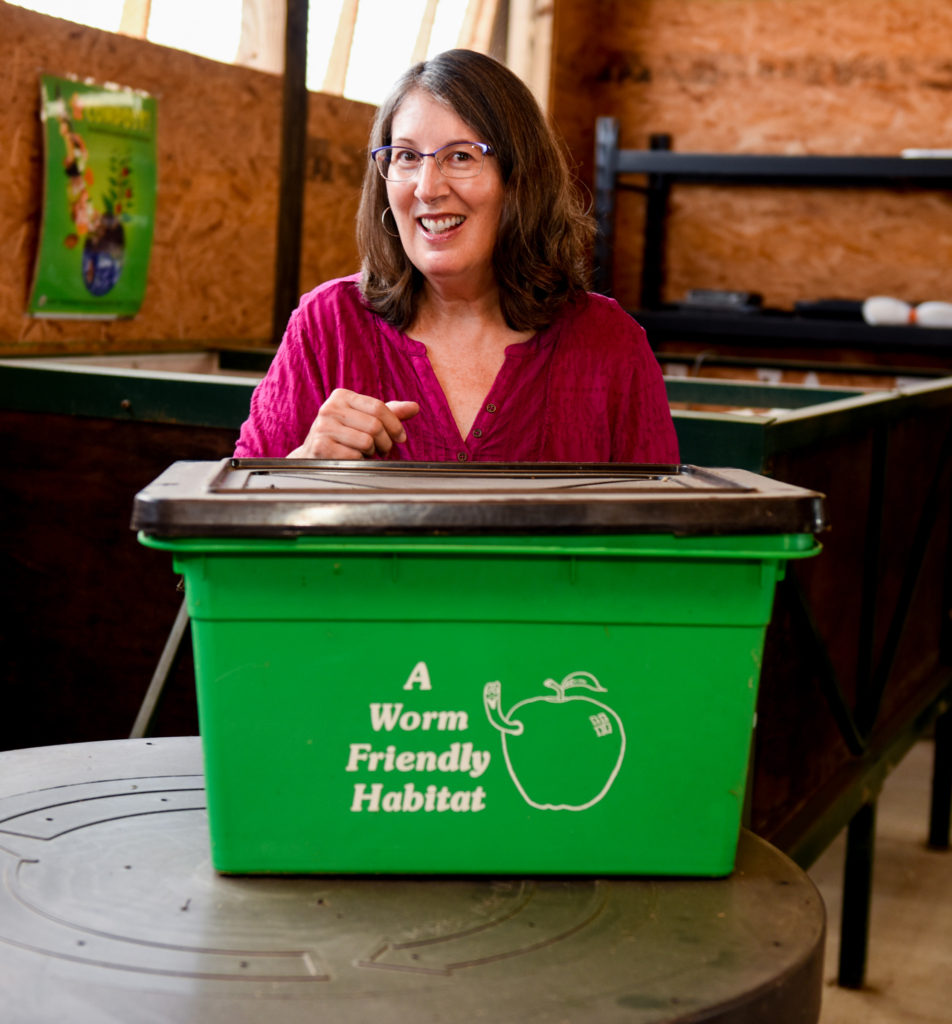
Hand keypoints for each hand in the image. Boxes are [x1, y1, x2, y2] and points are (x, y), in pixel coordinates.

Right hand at [288, 389, 419, 458]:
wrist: (313, 455)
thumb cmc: (344, 436)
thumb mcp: (365, 419)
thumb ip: (389, 413)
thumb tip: (415, 407)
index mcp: (342, 396)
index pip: (379, 407)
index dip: (395, 425)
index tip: (400, 438)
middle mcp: (330, 408)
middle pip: (375, 425)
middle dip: (385, 442)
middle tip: (383, 450)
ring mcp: (323, 427)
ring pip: (366, 441)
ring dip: (372, 452)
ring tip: (366, 453)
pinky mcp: (320, 447)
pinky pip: (354, 456)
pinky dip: (359, 461)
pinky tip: (353, 459)